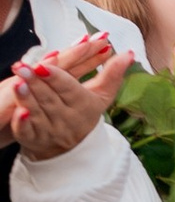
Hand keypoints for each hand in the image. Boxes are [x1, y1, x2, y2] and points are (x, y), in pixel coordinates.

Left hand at [1, 37, 127, 158]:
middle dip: (35, 82)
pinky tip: (18, 113)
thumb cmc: (84, 114)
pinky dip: (22, 124)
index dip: (56, 77)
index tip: (43, 65)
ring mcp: (49, 129)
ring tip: (17, 82)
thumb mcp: (101, 96)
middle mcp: (65, 118)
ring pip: (36, 112)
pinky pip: (27, 133)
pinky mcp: (34, 139)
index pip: (68, 88)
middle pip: (49, 98)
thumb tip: (130, 54)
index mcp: (82, 105)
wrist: (72, 148)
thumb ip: (112, 74)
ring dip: (26, 98)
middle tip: (22, 66)